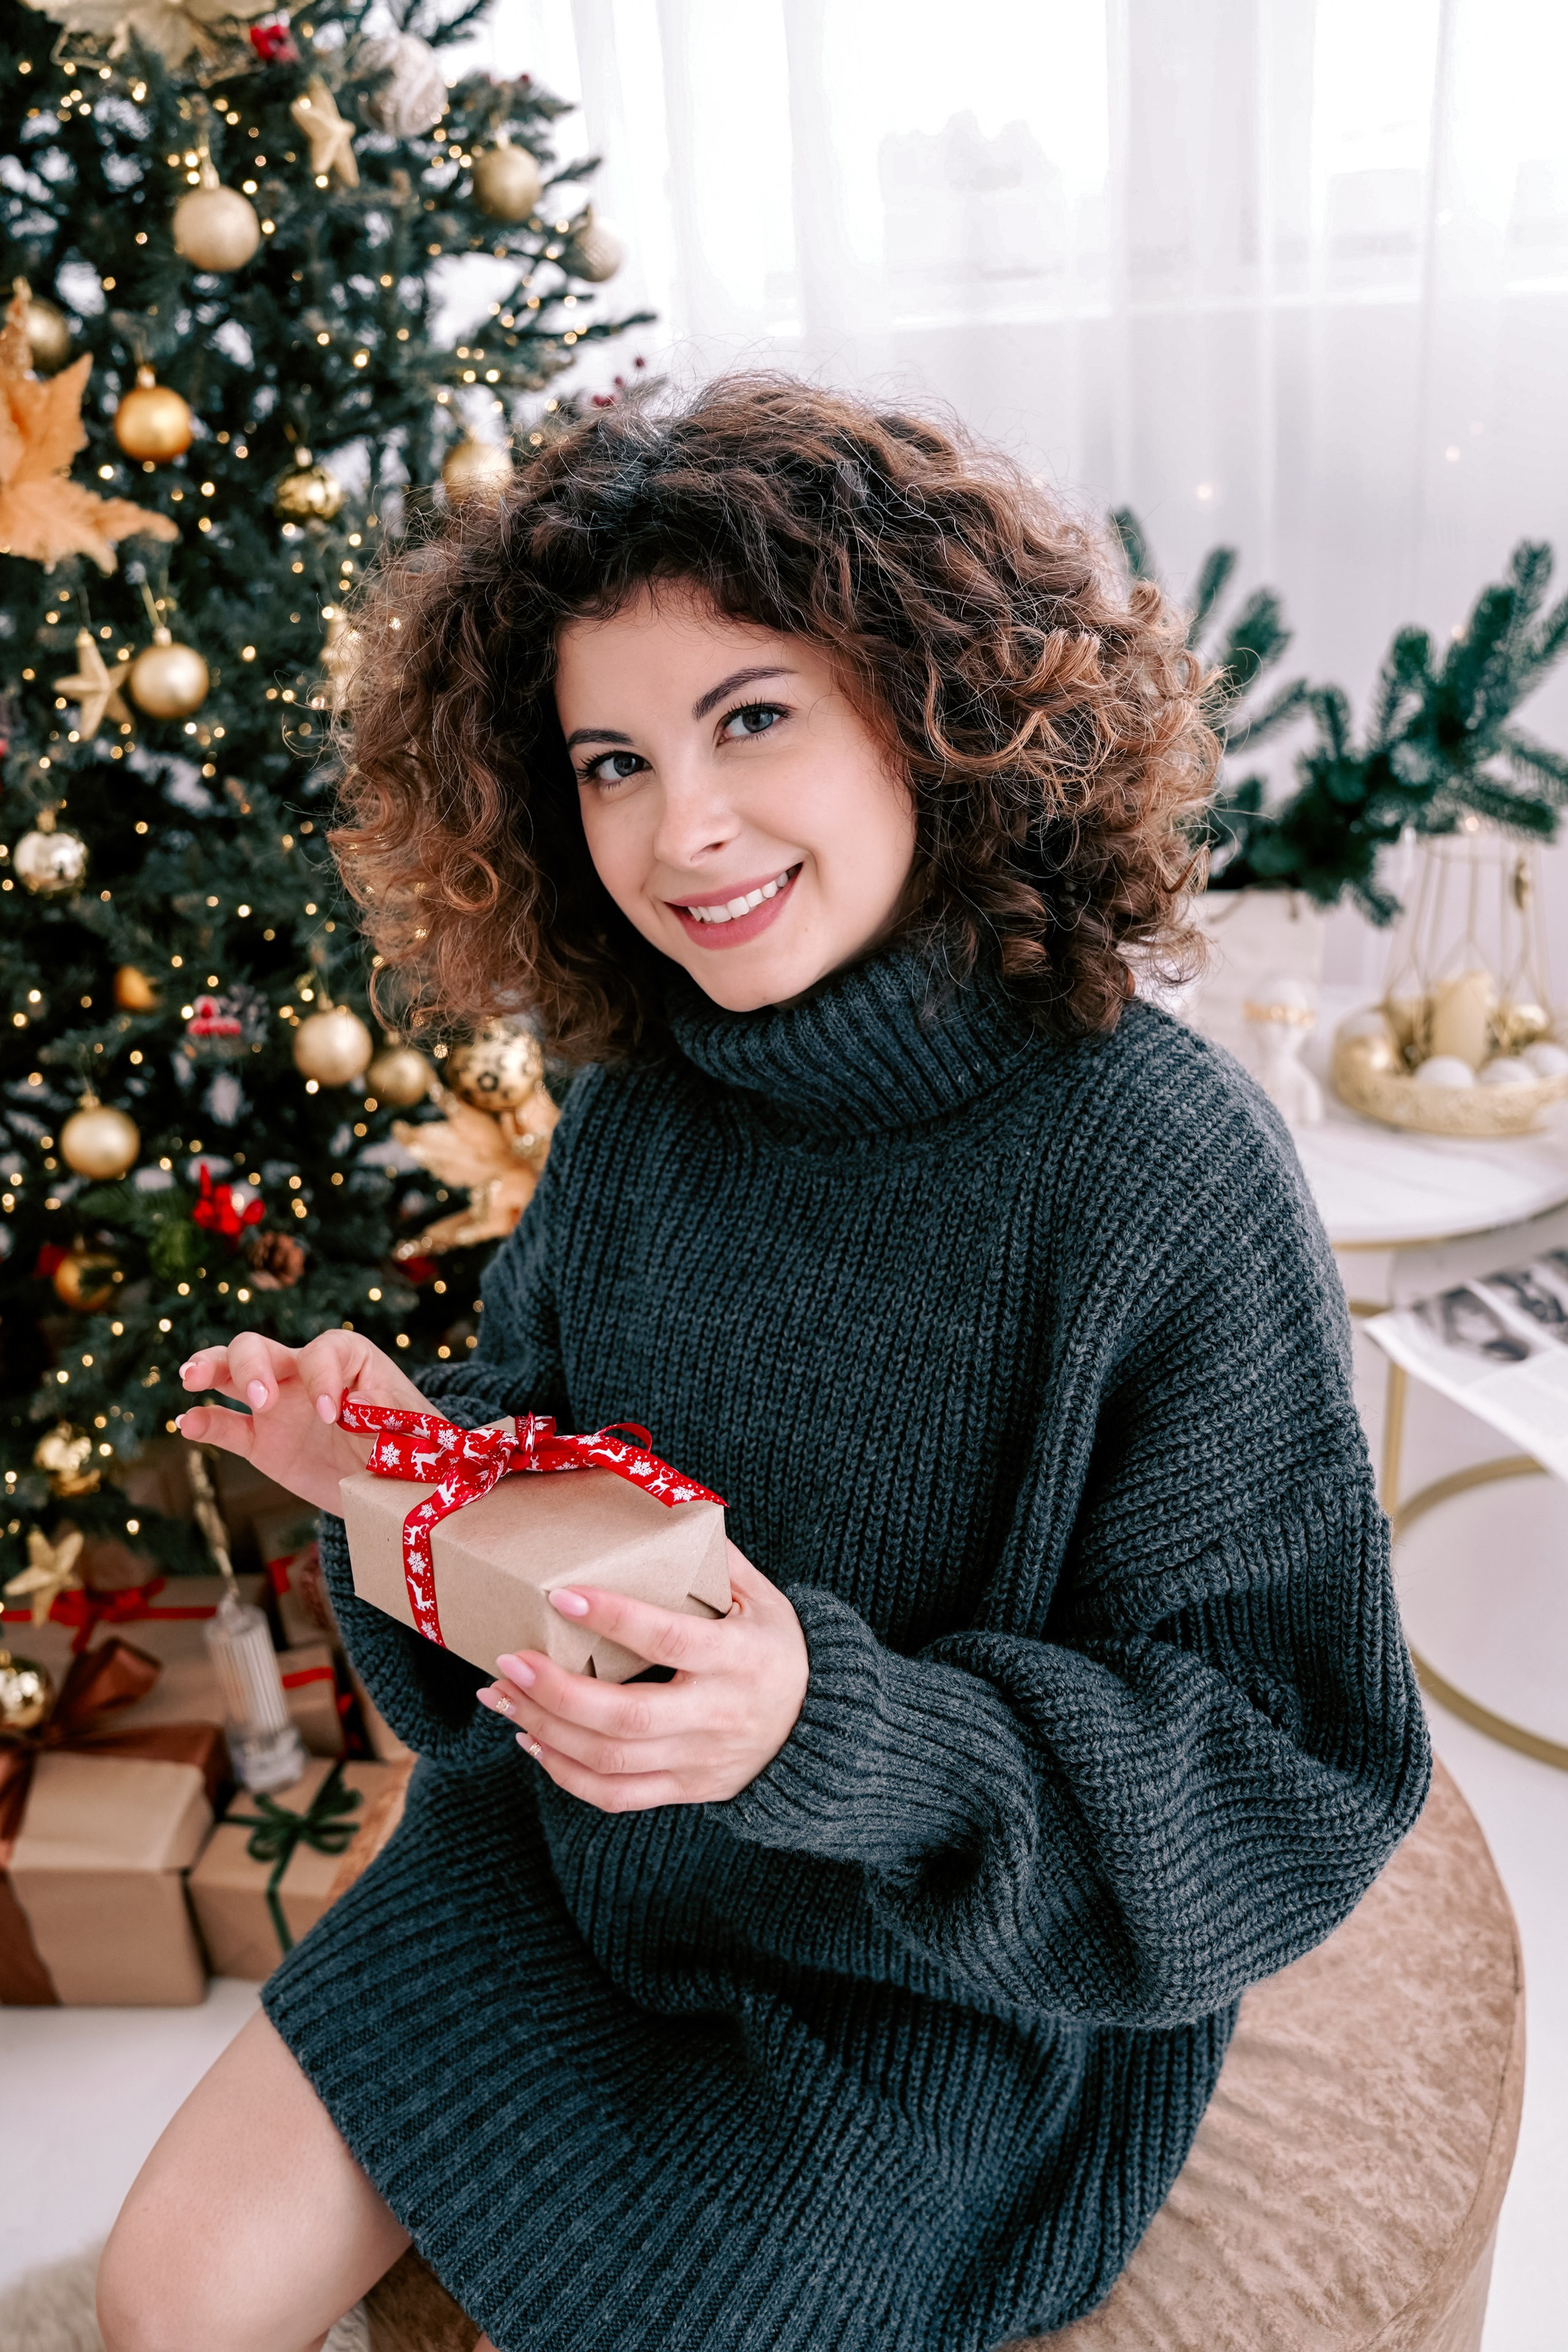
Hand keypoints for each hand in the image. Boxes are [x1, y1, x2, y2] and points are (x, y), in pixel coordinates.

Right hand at [176, 1330, 435, 1513]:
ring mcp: (277, 1406)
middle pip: (260, 1347)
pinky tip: (188, 1423)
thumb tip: (354, 1401)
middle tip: (264, 1400)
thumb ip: (386, 1408)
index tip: (334, 1415)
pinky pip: (226, 1427)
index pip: (322, 1351)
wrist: (403, 1481)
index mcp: (347, 1358)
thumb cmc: (415, 1442)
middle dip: (252, 1365)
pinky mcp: (262, 1442)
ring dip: (210, 1369)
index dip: (323, 1378)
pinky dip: (204, 1422)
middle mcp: (303, 1373)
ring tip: (192, 1379)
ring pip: (232, 1374)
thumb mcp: (412, 1423)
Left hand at [478, 1544, 808, 1810]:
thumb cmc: (779, 1650)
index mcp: (740, 1658)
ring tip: (502, 1696)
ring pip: (610, 1760)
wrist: (817, 1731)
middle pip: (626, 1716)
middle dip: (556, 1692)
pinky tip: (532, 1741)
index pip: (669, 1641)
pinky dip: (564, 1773)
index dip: (614, 1619)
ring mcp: (700, 1760)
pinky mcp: (685, 1790)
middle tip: (508, 1660)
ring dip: (545, 1730)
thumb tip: (669, 1508)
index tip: (561, 1595)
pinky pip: (614, 1795)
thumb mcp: (765, 1599)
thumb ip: (718, 1561)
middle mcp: (718, 1715)